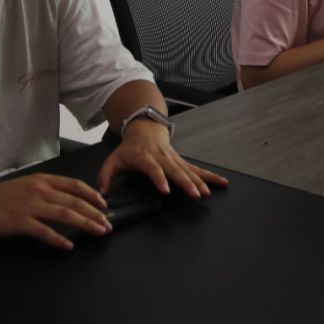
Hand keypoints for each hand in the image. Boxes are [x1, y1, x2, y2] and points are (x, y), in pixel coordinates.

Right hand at [0, 173, 111, 250]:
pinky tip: (68, 246)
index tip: (103, 204)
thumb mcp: (25, 186)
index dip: (92, 195)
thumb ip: (45, 191)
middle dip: (95, 213)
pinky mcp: (20, 221)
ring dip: (85, 224)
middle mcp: (39, 190)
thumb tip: (65, 202)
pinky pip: (45, 232)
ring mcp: (30, 206)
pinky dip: (59, 240)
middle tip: (106, 224)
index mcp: (42, 180)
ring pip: (65, 215)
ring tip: (98, 232)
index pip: (75, 185)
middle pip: (75, 201)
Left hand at [97, 118, 228, 199]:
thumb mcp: (113, 159)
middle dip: (186, 183)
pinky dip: (210, 176)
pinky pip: (196, 169)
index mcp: (145, 158)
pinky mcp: (181, 161)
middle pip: (176, 171)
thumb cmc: (130, 148)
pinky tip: (221, 182)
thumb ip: (106, 175)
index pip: (153, 169)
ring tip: (206, 192)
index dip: (160, 179)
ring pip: (188, 171)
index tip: (166, 190)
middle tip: (196, 194)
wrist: (145, 129)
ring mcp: (173, 159)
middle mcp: (162, 158)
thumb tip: (102, 192)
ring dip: (199, 181)